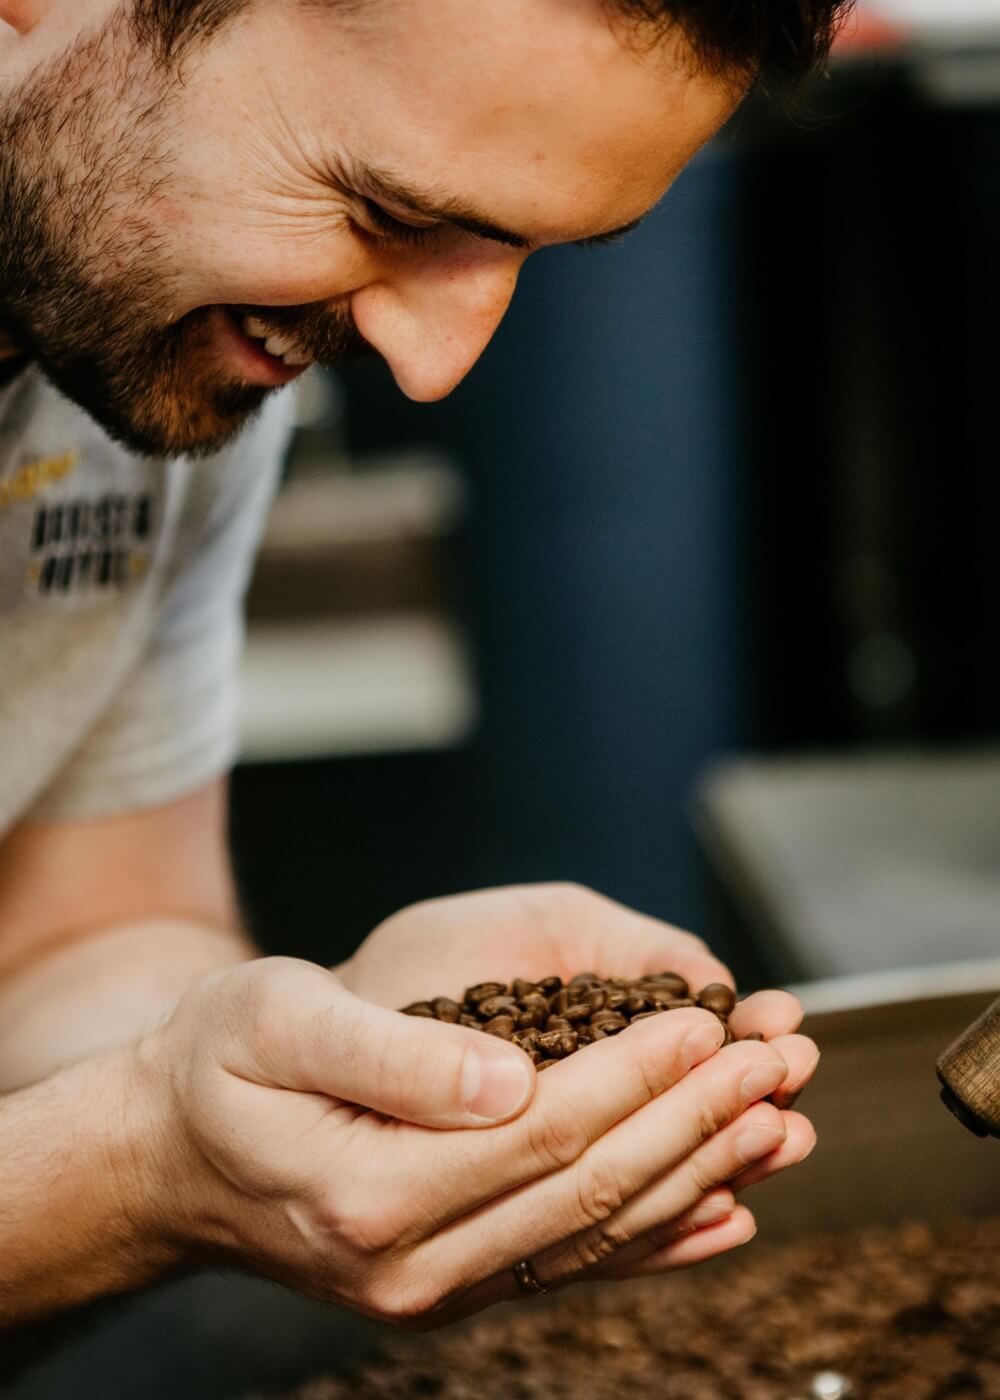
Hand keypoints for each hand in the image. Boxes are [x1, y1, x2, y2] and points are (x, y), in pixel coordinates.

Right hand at [132, 922, 814, 1327]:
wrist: (173, 1155)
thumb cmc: (219, 1066)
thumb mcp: (276, 1022)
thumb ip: (391, 1053)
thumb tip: (507, 1077)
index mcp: (369, 1192)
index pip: (544, 1131)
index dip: (637, 1076)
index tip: (708, 1025)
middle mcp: (411, 1265)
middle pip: (590, 1187)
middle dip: (695, 1120)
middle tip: (776, 1065)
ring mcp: (435, 1289)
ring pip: (599, 1234)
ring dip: (698, 1174)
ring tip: (776, 1123)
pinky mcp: (452, 1286)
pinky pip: (574, 1267)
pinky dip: (658, 1238)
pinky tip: (723, 1211)